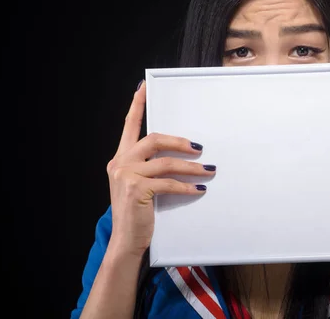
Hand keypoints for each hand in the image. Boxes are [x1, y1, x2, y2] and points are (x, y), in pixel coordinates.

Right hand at [105, 80, 215, 256]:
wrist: (126, 241)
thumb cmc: (137, 213)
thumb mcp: (138, 185)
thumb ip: (149, 167)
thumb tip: (180, 154)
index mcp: (120, 158)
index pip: (128, 126)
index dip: (136, 105)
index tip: (143, 87)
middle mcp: (120, 163)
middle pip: (154, 139)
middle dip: (180, 141)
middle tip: (200, 148)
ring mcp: (126, 175)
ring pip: (167, 162)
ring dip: (192, 166)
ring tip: (209, 170)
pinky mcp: (136, 189)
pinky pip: (169, 182)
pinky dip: (187, 185)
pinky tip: (199, 188)